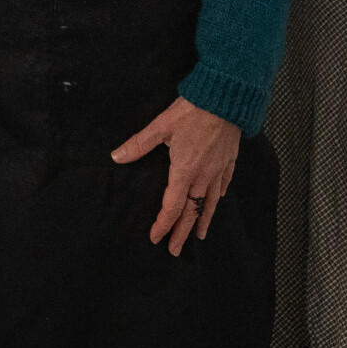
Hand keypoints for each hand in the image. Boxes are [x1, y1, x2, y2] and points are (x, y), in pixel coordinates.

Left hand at [112, 96, 241, 255]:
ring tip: (199, 236)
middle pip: (192, 210)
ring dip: (203, 220)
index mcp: (185, 170)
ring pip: (210, 202)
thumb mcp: (161, 126)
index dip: (163, 224)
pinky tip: (216, 201)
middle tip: (176, 249)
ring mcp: (218, 169)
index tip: (156, 238)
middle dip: (182, 232)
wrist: (225, 97)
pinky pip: (224, 184)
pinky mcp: (229, 160)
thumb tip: (117, 156)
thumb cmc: (192, 110)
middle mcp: (203, 175)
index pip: (172, 206)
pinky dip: (218, 197)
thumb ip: (139, 144)